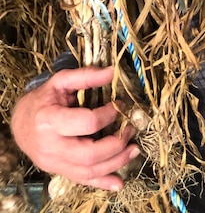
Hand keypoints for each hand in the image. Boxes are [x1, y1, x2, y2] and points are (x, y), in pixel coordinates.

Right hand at [10, 66, 138, 191]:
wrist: (20, 122)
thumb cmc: (43, 100)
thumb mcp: (60, 82)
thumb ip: (85, 76)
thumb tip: (112, 72)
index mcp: (50, 121)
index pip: (87, 123)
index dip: (109, 115)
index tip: (121, 105)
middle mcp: (50, 146)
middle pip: (89, 154)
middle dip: (116, 144)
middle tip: (131, 129)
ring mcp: (53, 162)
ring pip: (88, 171)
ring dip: (116, 163)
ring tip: (133, 149)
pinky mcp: (58, 171)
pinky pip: (81, 180)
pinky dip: (102, 183)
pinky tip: (119, 183)